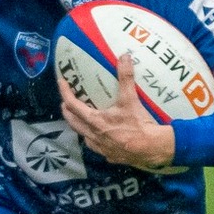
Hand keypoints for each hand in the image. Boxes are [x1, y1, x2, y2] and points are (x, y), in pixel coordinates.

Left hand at [60, 53, 176, 169]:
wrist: (152, 148)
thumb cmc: (139, 124)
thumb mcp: (131, 99)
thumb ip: (126, 78)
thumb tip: (124, 57)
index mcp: (95, 121)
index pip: (73, 105)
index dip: (65, 93)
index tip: (61, 82)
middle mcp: (94, 136)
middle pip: (73, 122)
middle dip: (67, 111)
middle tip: (65, 102)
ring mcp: (101, 148)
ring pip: (84, 136)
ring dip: (80, 126)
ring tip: (81, 119)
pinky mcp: (110, 156)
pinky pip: (97, 147)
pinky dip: (95, 139)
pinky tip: (101, 137)